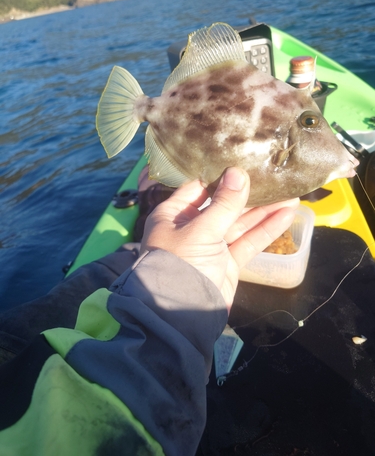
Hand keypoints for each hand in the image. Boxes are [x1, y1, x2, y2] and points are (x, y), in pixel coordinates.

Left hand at [141, 168, 298, 311]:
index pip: (199, 188)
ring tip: (290, 194)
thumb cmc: (183, 264)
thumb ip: (223, 203)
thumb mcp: (201, 230)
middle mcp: (191, 227)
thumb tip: (238, 173)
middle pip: (223, 205)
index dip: (221, 176)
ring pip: (240, 223)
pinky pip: (248, 242)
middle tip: (274, 177)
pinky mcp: (227, 262)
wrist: (183, 315)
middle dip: (249, 194)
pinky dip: (266, 230)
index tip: (244, 161)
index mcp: (174, 215)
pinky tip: (286, 215)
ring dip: (263, 211)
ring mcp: (211, 246)